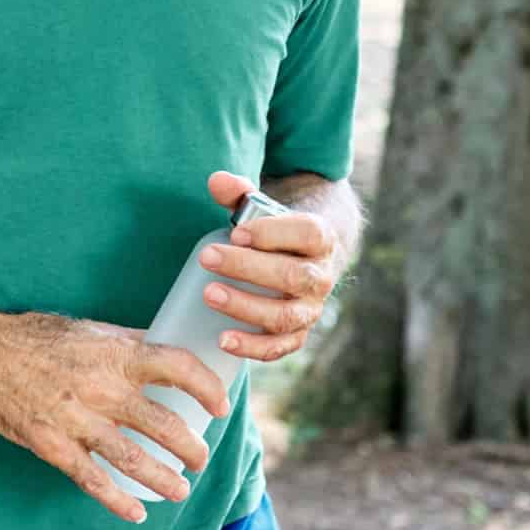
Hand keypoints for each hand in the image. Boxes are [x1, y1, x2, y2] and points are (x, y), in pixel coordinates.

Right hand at [0, 304, 229, 523]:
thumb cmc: (35, 337)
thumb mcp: (87, 328)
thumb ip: (128, 341)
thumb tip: (167, 347)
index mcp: (114, 354)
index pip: (177, 368)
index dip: (206, 388)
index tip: (221, 405)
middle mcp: (101, 388)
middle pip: (163, 423)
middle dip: (190, 447)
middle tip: (200, 457)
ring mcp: (76, 420)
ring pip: (133, 458)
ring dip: (164, 478)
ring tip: (181, 489)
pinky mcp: (52, 445)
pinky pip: (92, 480)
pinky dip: (117, 500)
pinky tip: (136, 512)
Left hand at [199, 171, 337, 362]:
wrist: (305, 256)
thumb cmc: (276, 228)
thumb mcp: (263, 206)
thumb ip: (240, 192)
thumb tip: (216, 181)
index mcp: (321, 239)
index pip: (306, 235)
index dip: (272, 234)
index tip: (236, 232)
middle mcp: (321, 276)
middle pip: (291, 276)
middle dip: (247, 267)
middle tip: (207, 258)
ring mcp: (311, 308)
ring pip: (285, 315)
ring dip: (246, 307)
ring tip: (210, 294)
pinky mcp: (297, 333)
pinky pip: (280, 346)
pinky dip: (253, 347)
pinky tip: (222, 340)